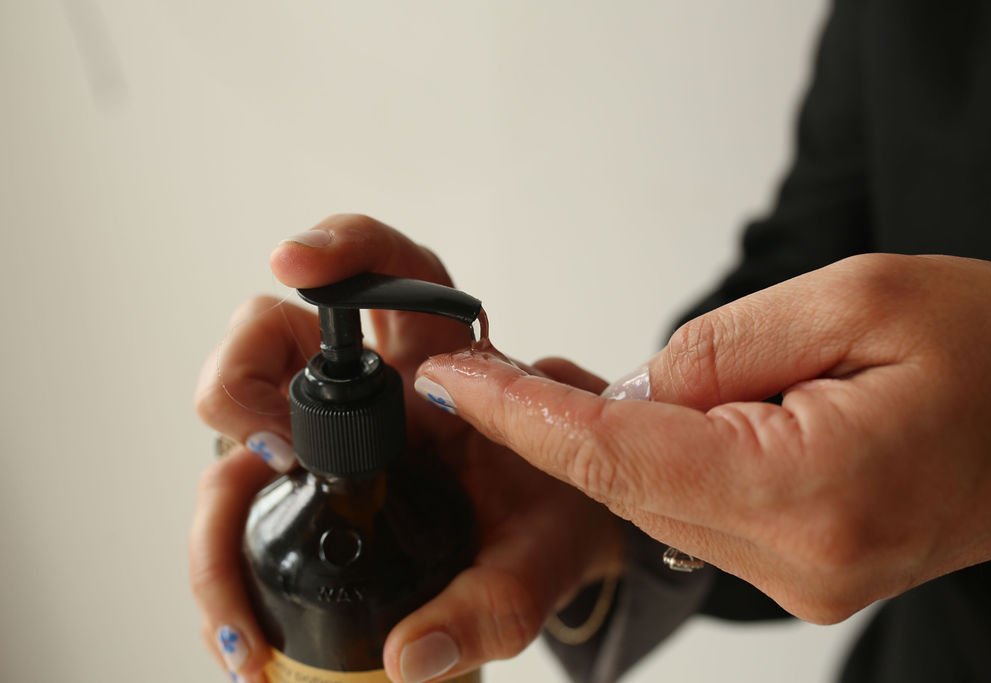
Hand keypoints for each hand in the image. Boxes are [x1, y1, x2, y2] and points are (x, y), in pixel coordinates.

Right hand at [191, 215, 622, 681]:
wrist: (555, 543)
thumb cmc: (553, 521)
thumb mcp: (542, 558)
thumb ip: (496, 601)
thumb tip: (411, 656)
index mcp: (445, 365)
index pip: (395, 274)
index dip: (344, 249)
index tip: (295, 263)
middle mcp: (377, 385)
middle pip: (274, 333)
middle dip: (240, 379)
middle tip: (274, 453)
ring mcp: (332, 430)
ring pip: (238, 417)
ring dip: (221, 501)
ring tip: (240, 603)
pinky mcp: (306, 475)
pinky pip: (240, 495)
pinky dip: (223, 558)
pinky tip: (238, 628)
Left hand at [417, 254, 990, 623]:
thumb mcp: (856, 299)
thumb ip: (719, 349)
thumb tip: (630, 388)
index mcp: (812, 491)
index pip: (617, 454)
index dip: (520, 416)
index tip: (452, 379)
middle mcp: (797, 559)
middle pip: (628, 481)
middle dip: (557, 420)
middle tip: (493, 366)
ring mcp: (799, 576)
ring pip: (658, 496)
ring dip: (625, 434)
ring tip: (674, 370)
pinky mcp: (800, 568)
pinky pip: (697, 508)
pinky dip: (670, 457)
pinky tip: (695, 411)